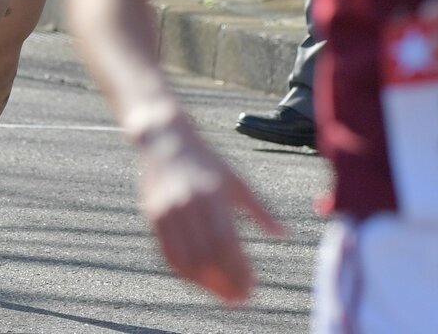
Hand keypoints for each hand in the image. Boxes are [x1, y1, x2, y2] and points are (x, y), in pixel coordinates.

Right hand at [134, 115, 283, 305]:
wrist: (164, 139)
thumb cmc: (207, 160)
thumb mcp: (237, 180)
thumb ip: (260, 209)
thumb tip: (284, 235)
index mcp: (213, 194)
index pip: (228, 244)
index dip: (240, 271)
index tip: (253, 288)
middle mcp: (188, 205)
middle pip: (208, 257)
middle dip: (226, 283)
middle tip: (242, 298)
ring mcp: (167, 212)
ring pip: (187, 262)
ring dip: (206, 285)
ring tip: (224, 294)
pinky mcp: (153, 217)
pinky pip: (169, 255)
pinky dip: (185, 274)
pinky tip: (201, 281)